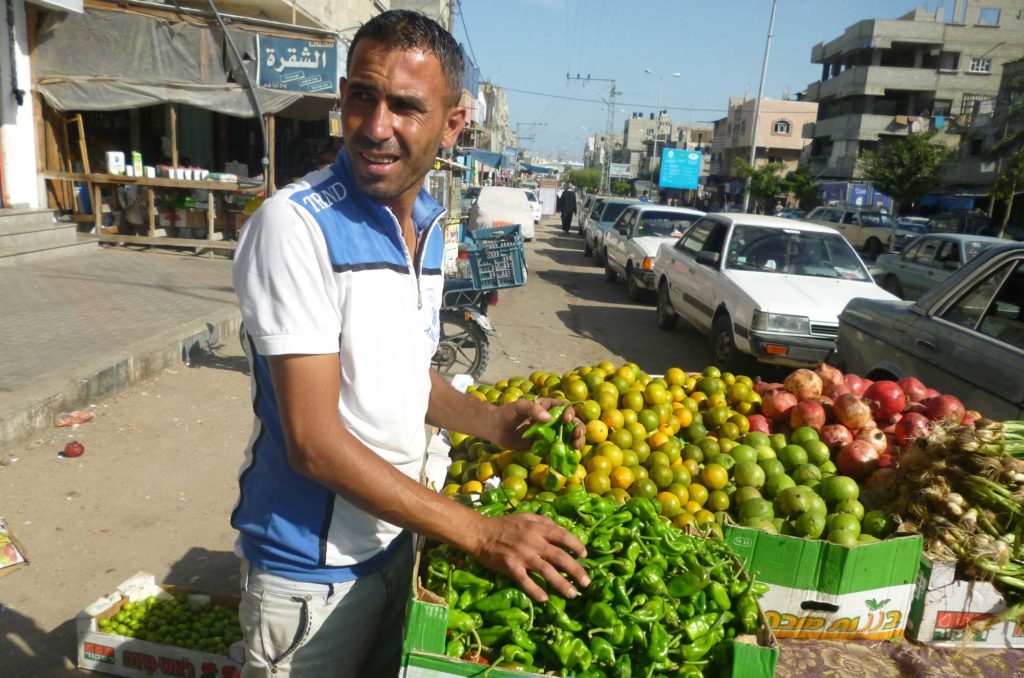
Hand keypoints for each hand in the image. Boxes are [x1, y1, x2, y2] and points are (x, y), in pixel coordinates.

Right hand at [472, 512, 588, 601]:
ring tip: (572, 594)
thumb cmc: (503, 524)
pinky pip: (526, 582)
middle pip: (560, 557)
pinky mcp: (511, 567)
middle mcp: (534, 541)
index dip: (576, 546)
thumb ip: (543, 521)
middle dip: (576, 570)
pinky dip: (536, 591)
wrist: (479, 533)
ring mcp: (523, 555)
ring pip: (547, 571)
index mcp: (538, 528)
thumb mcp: (526, 516)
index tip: (584, 555)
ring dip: (562, 584)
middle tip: (587, 583)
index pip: (563, 536)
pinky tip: (545, 599)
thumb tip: (560, 528)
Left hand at [486, 397, 583, 450]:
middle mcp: (551, 419)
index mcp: (547, 406)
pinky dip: (564, 451)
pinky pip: (557, 447)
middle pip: (571, 422)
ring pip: (567, 435)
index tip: (566, 420)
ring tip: (576, 446)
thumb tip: (548, 418)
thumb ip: (532, 409)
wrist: (495, 429)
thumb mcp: (518, 407)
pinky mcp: (544, 445)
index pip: (564, 407)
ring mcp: (549, 432)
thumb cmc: (506, 413)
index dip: (570, 412)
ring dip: (575, 440)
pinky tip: (567, 456)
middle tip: (577, 436)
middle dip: (577, 428)